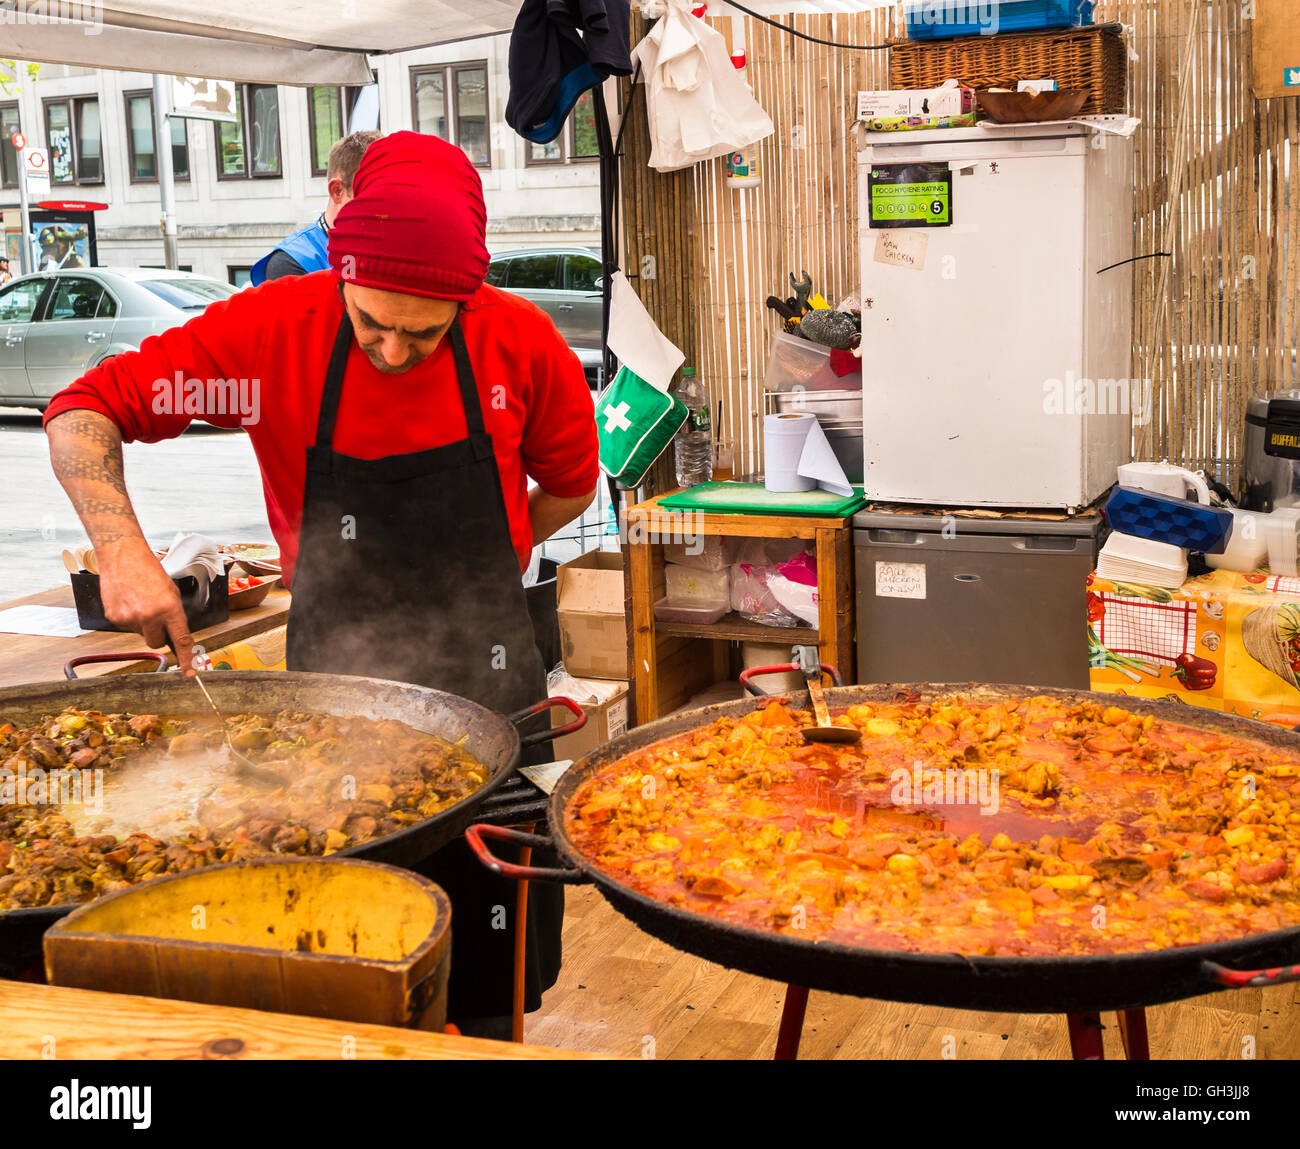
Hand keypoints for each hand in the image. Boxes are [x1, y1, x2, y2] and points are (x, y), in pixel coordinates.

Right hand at [97, 538, 196, 674]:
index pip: (181, 640)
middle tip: (156, 616)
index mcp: (169, 608)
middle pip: (158, 642)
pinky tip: (129, 601)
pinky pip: (127, 627)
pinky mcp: (114, 618)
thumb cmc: (149, 570)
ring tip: (140, 601)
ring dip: (144, 624)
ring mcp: (130, 618)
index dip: (187, 659)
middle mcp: (150, 616)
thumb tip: (175, 634)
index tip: (189, 673)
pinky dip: (129, 618)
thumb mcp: (171, 591)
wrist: (123, 556)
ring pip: (142, 634)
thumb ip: (174, 614)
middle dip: (159, 634)